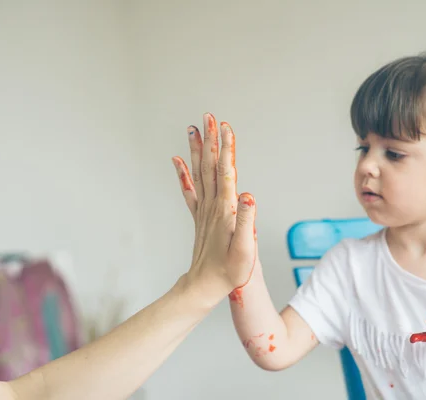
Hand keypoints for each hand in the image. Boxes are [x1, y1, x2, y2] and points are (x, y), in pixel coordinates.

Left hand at [172, 113, 256, 301]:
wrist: (204, 286)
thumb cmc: (228, 272)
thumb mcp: (244, 250)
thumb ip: (247, 222)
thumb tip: (249, 195)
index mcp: (225, 210)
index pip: (226, 172)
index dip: (226, 148)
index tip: (225, 127)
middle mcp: (212, 206)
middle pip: (209, 166)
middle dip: (210, 140)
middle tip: (209, 117)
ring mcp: (204, 210)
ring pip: (198, 173)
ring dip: (196, 150)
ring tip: (193, 129)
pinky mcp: (200, 217)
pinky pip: (189, 190)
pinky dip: (182, 173)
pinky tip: (177, 161)